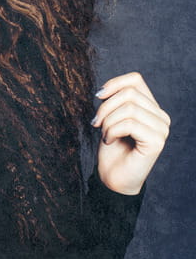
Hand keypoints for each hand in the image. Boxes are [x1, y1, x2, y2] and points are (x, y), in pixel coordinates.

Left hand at [92, 72, 169, 194]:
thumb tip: (106, 89)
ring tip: (105, 135)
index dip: (114, 83)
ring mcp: (161, 129)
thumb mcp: (111, 117)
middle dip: (106, 107)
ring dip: (108, 121)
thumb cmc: (112, 148)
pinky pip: (129, 124)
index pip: (135, 79)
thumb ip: (115, 100)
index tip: (98, 96)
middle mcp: (161, 117)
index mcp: (151, 107)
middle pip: (129, 93)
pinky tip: (109, 141)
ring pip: (129, 108)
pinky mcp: (156, 142)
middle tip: (96, 123)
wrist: (113, 178)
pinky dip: (112, 131)